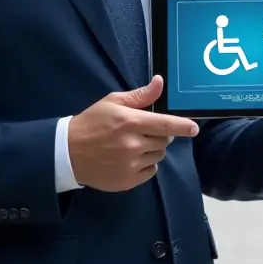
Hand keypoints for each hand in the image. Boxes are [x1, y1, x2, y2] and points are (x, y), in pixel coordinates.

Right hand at [67, 76, 198, 191]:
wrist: (67, 153)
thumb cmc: (92, 123)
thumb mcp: (113, 102)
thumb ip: (140, 96)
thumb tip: (160, 82)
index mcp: (130, 122)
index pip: (165, 124)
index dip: (183, 126)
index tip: (194, 128)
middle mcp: (133, 144)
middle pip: (164, 141)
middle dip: (159, 135)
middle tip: (142, 131)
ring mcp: (130, 164)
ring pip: (158, 156)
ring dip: (152, 150)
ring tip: (133, 145)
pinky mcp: (128, 181)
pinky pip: (151, 172)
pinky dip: (146, 165)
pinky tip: (130, 159)